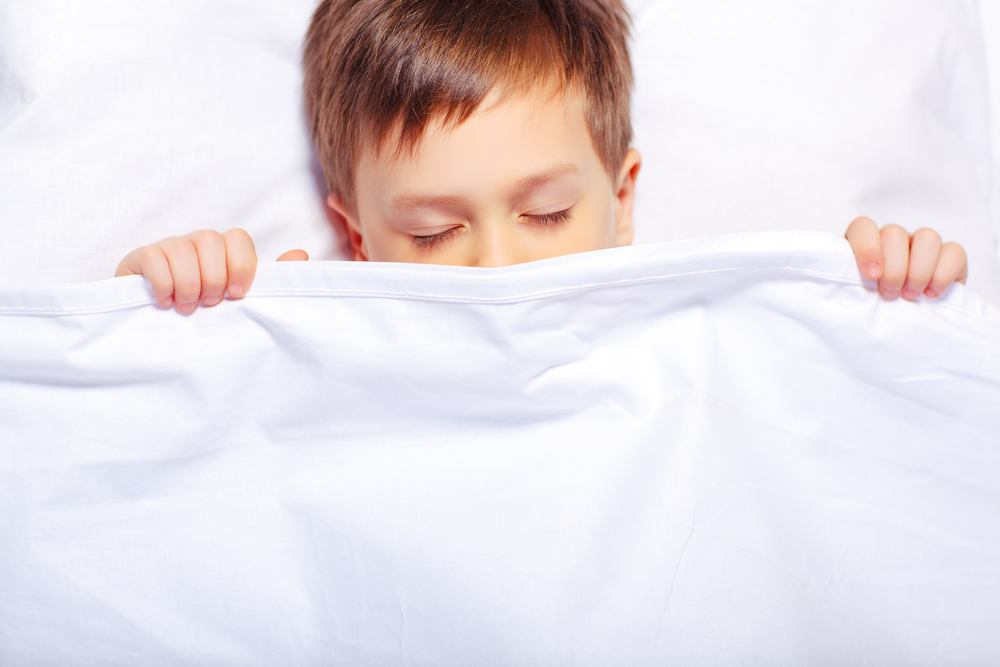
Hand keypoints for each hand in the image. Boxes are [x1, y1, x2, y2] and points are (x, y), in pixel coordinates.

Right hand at [115, 229, 307, 311]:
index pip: (238, 238)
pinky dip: (163, 283)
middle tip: (210, 304)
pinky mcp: (138, 258)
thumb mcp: (238, 300)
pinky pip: (153, 257)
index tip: (238, 295)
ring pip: (182, 247)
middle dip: (214, 278)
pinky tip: (165, 302)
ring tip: (188, 308)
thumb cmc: (205, 312)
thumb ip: (270, 280)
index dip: (242, 266)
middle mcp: (195, 243)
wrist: (155, 328)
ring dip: (189, 284)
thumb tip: (301, 255)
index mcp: (223, 251)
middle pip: (211, 239)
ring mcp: (166, 247)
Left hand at [844, 217, 966, 299]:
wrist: (902, 325)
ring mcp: (922, 245)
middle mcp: (894, 240)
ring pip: (927, 237)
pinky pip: (954, 251)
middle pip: (895, 233)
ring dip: (918, 271)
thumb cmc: (870, 308)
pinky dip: (942, 274)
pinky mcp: (950, 257)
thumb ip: (845, 285)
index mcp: (865, 244)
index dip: (867, 247)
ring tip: (909, 296)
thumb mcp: (853, 296)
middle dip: (893, 268)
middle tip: (889, 293)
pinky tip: (931, 294)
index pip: (863, 226)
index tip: (871, 275)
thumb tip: (836, 289)